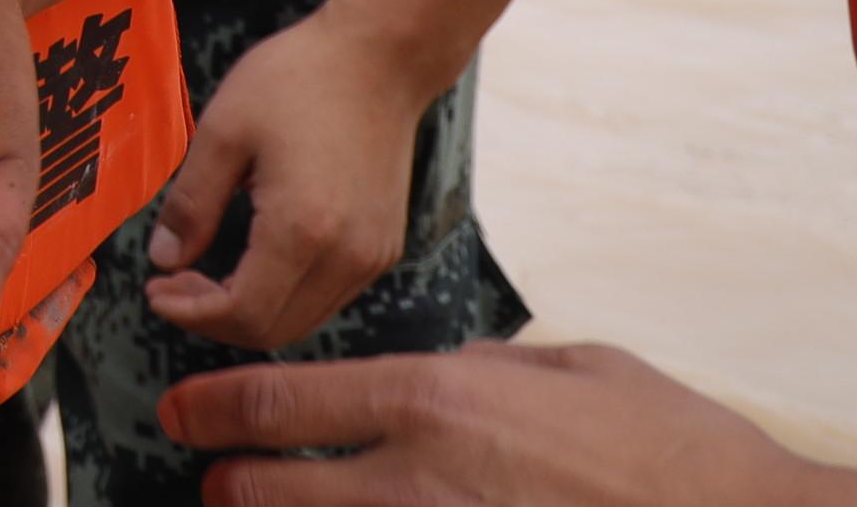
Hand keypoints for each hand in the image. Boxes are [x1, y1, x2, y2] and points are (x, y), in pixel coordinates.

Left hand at [140, 8, 432, 350]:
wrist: (380, 59)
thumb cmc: (297, 80)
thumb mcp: (223, 131)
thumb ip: (190, 204)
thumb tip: (164, 260)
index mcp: (303, 229)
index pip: (244, 313)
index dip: (192, 314)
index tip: (155, 292)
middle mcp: (347, 257)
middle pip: (275, 330)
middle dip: (214, 320)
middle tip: (171, 287)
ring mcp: (373, 257)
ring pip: (302, 321)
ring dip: (248, 313)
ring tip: (201, 278)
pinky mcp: (384, 248)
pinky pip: (327, 297)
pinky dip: (282, 298)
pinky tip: (249, 265)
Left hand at [161, 339, 856, 505]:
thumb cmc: (675, 448)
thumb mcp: (576, 367)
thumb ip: (492, 366)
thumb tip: (444, 374)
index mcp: (437, 400)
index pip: (285, 403)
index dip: (215, 409)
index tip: (181, 414)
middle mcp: (421, 479)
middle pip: (275, 491)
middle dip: (231, 487)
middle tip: (212, 483)